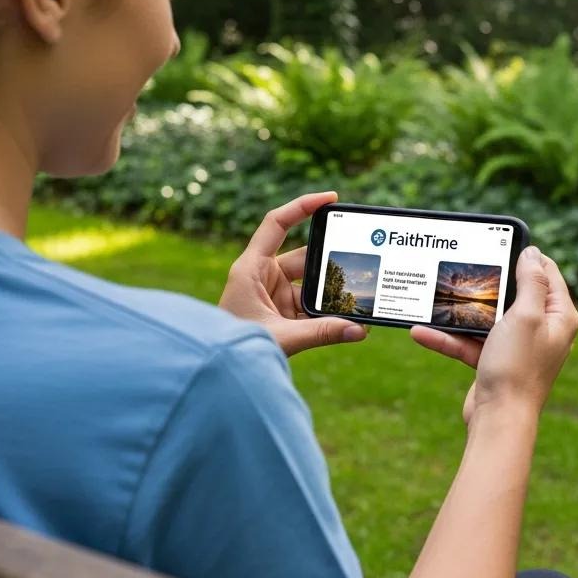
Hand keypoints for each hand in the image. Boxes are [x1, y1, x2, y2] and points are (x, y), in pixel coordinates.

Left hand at [219, 191, 368, 356]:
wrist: (218, 379)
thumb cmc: (235, 351)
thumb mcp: (280, 338)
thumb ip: (321, 333)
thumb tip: (359, 330)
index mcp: (251, 269)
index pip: (276, 224)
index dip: (302, 206)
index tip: (331, 198)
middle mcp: (261, 276)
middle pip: (303, 256)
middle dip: (329, 260)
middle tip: (357, 257)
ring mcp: (272, 294)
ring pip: (310, 282)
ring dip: (330, 289)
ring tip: (358, 292)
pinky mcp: (281, 312)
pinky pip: (310, 303)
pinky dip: (327, 309)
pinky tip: (348, 316)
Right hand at [410, 245, 577, 423]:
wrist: (499, 421)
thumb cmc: (517, 368)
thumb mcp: (526, 316)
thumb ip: (530, 282)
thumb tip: (532, 253)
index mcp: (559, 317)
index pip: (547, 273)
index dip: (526, 256)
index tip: (500, 243)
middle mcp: (542, 330)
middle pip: (514, 293)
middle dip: (488, 282)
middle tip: (467, 266)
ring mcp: (517, 346)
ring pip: (487, 317)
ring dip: (461, 312)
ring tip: (436, 297)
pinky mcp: (494, 361)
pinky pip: (470, 341)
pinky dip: (448, 337)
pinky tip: (422, 331)